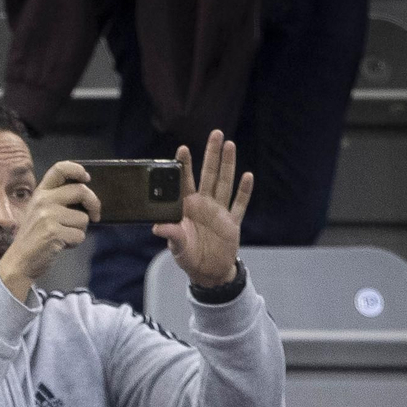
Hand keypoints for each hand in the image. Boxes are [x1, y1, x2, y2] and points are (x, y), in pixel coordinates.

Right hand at [0, 160, 100, 300]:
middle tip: (95, 215)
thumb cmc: (33, 238)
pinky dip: (74, 243)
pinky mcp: (54, 233)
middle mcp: (43, 201)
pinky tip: (61, 245)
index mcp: (40, 193)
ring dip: (79, 230)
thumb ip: (56, 200)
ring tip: (63, 236)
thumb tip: (85, 195)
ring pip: (83, 218)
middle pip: (81, 191)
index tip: (87, 178)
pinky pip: (80, 235)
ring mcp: (48, 216)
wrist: (19, 262)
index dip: (78, 170)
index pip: (60, 169)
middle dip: (94, 204)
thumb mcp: (38, 212)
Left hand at [153, 130, 253, 288]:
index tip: (182, 148)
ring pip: (225, 183)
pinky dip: (244, 191)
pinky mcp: (232, 222)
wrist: (208, 272)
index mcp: (187, 208)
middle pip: (209, 174)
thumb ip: (171, 234)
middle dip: (212, 154)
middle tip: (216, 134)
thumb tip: (157, 226)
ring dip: (228, 165)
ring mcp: (219, 212)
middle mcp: (204, 205)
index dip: (185, 165)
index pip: (185, 182)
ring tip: (230, 145)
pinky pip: (239, 204)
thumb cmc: (188, 257)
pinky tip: (248, 176)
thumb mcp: (177, 246)